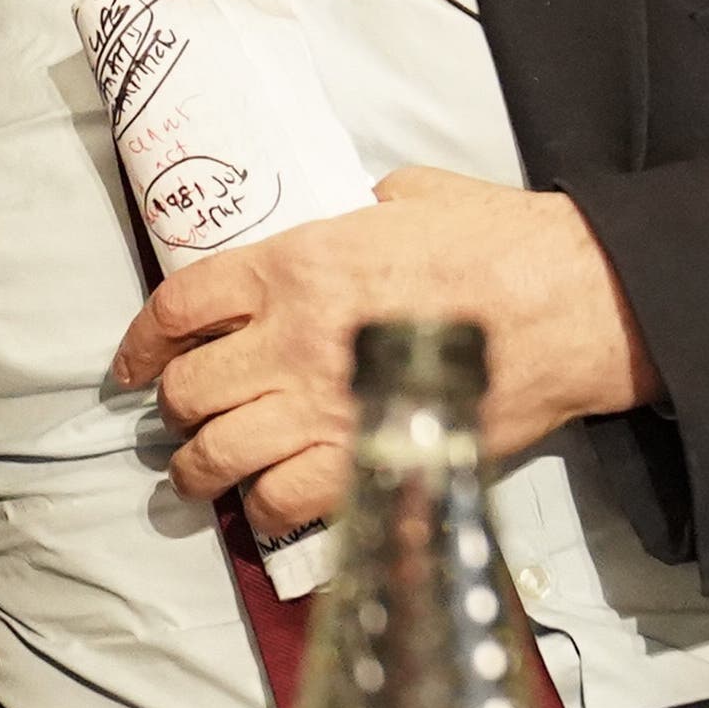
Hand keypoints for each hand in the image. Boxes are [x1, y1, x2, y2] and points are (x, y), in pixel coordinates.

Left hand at [107, 166, 662, 542]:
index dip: (143, 343)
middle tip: (186, 420)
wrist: (574, 302)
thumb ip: (359, 211)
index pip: (179, 307)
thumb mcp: (410, 198)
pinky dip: (265, 509)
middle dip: (176, 411)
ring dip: (201, 471)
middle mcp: (294, 336)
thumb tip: (351, 214)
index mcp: (295, 263)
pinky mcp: (371, 460)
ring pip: (219, 455)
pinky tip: (269, 501)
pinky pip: (282, 501)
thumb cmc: (502, 245)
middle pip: (189, 391)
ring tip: (203, 476)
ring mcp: (326, 405)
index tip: (134, 366)